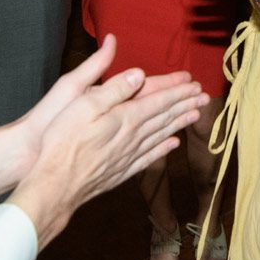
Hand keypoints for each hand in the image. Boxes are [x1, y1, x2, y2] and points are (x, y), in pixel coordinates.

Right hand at [8, 45, 208, 245]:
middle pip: (164, 117)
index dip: (177, 90)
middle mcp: (132, 138)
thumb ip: (113, 90)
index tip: (194, 83)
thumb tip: (139, 74)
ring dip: (179, 123)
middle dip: (185, 104)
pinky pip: (149, 157)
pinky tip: (172, 144)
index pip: (158, 100)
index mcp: (124, 118)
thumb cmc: (62, 142)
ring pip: (161, 135)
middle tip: (204, 97)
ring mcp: (128, 156)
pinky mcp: (121, 171)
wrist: (55, 186)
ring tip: (195, 115)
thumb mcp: (83, 106)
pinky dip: (163, 149)